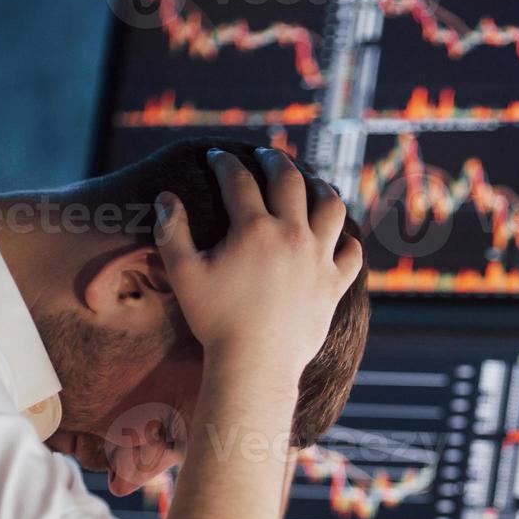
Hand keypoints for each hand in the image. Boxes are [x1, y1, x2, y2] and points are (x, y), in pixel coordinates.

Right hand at [153, 148, 362, 377]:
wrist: (255, 364)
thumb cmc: (216, 321)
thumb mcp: (184, 275)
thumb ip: (171, 232)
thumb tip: (166, 197)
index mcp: (253, 228)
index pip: (238, 180)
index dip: (225, 162)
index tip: (216, 156)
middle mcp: (292, 235)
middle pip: (289, 180)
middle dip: (274, 160)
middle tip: (265, 155)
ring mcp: (319, 259)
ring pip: (331, 207)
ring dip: (321, 188)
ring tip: (311, 183)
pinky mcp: (335, 284)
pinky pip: (352, 254)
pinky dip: (348, 241)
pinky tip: (340, 238)